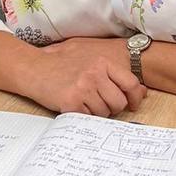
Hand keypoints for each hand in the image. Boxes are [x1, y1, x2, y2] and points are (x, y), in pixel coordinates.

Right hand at [22, 37, 145, 117]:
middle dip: (110, 107)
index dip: (134, 98)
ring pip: (104, 113)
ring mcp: (83, 87)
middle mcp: (95, 73)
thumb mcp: (89, 57)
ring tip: (81, 100)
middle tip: (96, 101)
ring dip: (94, 111)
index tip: (132, 105)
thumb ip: (114, 71)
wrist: (33, 68)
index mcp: (102, 61)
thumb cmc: (61, 63)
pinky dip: (81, 115)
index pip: (131, 83)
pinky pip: (87, 118)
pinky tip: (72, 104)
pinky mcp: (72, 101)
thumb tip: (142, 91)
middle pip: (119, 103)